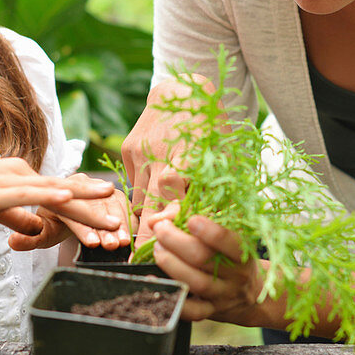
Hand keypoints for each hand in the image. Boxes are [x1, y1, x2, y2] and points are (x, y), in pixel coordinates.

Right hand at [0, 157, 114, 234]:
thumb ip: (15, 218)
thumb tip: (37, 229)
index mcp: (18, 175)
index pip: (58, 196)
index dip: (83, 213)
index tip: (106, 224)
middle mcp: (19, 172)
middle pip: (66, 194)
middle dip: (96, 211)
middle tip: (123, 224)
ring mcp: (8, 179)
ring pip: (56, 195)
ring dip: (87, 209)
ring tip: (113, 220)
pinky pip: (30, 193)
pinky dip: (52, 195)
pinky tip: (71, 199)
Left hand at [8, 175, 131, 250]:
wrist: (61, 204)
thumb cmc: (50, 221)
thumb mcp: (40, 232)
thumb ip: (29, 238)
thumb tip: (13, 242)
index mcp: (56, 188)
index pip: (69, 207)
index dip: (82, 227)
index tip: (92, 243)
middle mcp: (78, 181)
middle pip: (93, 204)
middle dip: (104, 226)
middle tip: (111, 244)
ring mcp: (97, 185)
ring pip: (110, 203)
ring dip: (118, 224)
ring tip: (121, 242)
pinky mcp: (111, 191)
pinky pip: (122, 204)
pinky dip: (127, 219)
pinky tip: (130, 234)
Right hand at [121, 76, 214, 243]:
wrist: (183, 90)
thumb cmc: (212, 127)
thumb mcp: (226, 153)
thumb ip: (221, 187)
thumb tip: (225, 223)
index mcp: (187, 155)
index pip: (172, 195)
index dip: (169, 223)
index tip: (168, 247)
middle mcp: (159, 154)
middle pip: (149, 206)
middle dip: (148, 238)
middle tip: (144, 264)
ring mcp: (139, 152)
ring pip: (138, 199)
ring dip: (147, 217)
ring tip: (156, 236)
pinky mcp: (128, 149)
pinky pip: (132, 184)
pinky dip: (142, 195)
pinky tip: (154, 194)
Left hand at [149, 203, 266, 325]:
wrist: (253, 295)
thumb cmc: (231, 256)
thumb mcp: (224, 234)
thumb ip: (191, 218)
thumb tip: (157, 219)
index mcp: (242, 253)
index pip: (231, 243)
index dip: (210, 231)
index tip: (191, 219)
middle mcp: (235, 276)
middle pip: (204, 259)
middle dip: (176, 241)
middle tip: (161, 229)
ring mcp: (222, 295)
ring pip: (196, 283)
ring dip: (171, 263)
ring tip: (157, 249)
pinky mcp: (210, 311)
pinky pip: (190, 310)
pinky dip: (170, 296)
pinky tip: (154, 281)